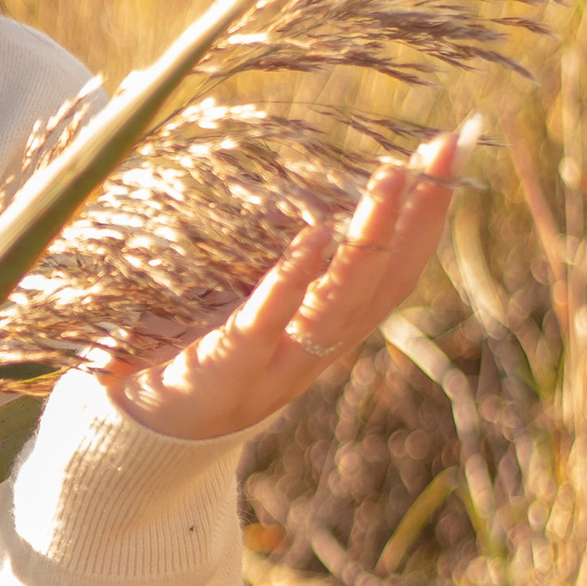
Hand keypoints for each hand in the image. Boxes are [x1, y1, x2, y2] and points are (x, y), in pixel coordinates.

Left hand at [106, 127, 467, 442]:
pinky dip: (294, 280)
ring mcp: (276, 367)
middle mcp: (316, 352)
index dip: (429, 215)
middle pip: (385, 281)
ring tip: (393, 178)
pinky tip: (316, 236)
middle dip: (420, 214)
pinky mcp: (225, 371)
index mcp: (327, 332)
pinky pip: (267, 322)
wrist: (133, 436)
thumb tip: (301, 187)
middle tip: (444, 149)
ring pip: (340, 301)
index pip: (396, 268)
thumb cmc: (188, 351)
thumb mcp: (246, 298)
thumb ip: (278, 255)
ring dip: (371, 237)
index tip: (454, 149)